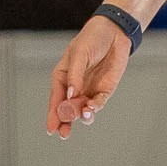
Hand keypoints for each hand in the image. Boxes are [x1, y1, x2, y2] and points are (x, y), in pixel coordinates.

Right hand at [45, 14, 131, 138]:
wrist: (114, 32)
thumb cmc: (91, 39)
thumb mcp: (79, 54)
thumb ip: (75, 75)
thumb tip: (71, 95)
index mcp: (62, 77)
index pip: (56, 99)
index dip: (53, 115)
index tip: (51, 130)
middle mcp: (74, 87)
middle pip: (68, 110)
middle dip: (66, 122)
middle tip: (65, 133)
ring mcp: (90, 89)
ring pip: (84, 110)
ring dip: (83, 116)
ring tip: (84, 115)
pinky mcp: (105, 89)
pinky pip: (99, 102)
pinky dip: (96, 106)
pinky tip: (93, 107)